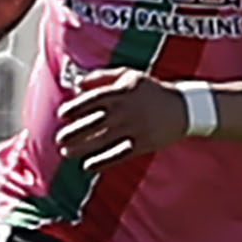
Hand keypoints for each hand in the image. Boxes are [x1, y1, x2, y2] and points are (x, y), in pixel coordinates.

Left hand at [56, 67, 195, 174]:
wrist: (182, 108)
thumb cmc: (150, 90)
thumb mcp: (128, 75)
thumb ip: (102, 77)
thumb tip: (77, 84)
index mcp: (122, 92)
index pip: (93, 100)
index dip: (75, 107)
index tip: (61, 114)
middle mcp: (127, 110)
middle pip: (95, 122)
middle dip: (75, 131)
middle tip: (59, 138)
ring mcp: (136, 128)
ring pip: (104, 139)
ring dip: (83, 147)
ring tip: (66, 152)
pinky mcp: (143, 144)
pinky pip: (120, 154)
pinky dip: (104, 161)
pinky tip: (88, 165)